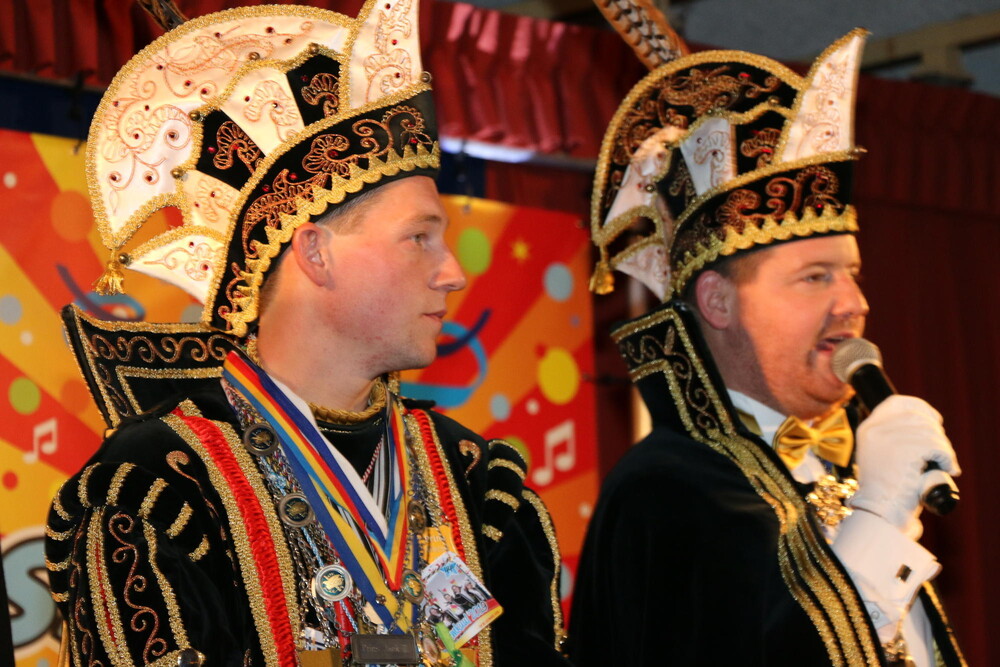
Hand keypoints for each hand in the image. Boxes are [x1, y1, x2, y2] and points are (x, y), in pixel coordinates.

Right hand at [848, 396, 959, 537]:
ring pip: (930, 433)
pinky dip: (948, 458)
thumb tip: (924, 426)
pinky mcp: (907, 451)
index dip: (920, 407)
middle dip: (937, 433)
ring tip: (944, 464)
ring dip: (944, 449)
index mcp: (868, 429)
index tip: (935, 420)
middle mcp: (876, 430)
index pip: (896, 403)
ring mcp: (890, 439)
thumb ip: (891, 440)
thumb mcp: (879, 457)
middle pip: (918, 417)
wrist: (881, 510)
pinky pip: (937, 447)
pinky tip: (948, 468)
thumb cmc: (885, 490)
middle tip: (942, 453)